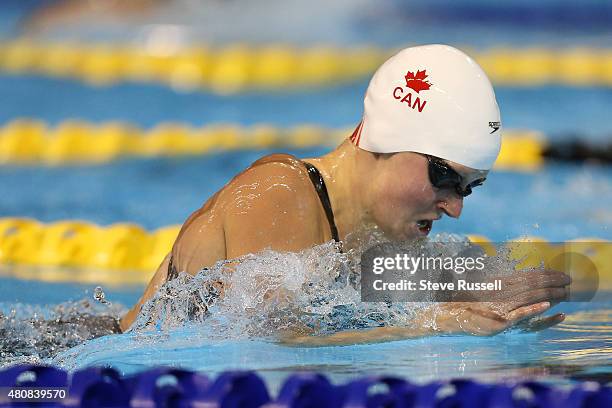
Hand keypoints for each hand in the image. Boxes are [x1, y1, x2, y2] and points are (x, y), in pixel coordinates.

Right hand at [434, 269, 569, 335]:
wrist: (449, 315)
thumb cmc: (464, 302)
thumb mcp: (481, 287)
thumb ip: (498, 281)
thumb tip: (515, 276)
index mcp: (498, 282)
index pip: (527, 275)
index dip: (546, 273)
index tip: (560, 273)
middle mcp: (501, 291)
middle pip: (532, 284)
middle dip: (553, 281)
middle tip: (568, 281)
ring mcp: (500, 305)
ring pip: (530, 297)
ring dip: (550, 294)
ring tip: (565, 292)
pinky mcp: (499, 320)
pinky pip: (519, 313)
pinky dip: (533, 309)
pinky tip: (547, 306)